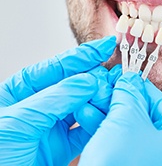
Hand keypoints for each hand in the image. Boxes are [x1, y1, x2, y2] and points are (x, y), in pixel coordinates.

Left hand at [0, 36, 115, 165]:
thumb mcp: (19, 120)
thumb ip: (55, 98)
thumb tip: (87, 82)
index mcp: (25, 88)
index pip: (59, 66)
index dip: (85, 54)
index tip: (105, 46)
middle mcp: (42, 103)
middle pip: (75, 83)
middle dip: (95, 77)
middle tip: (112, 75)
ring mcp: (53, 123)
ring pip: (84, 104)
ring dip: (99, 99)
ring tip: (112, 93)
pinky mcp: (62, 144)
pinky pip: (86, 129)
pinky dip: (97, 122)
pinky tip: (105, 115)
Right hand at [79, 72, 161, 165]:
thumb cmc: (122, 161)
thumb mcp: (127, 118)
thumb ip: (129, 93)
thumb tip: (129, 78)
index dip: (142, 87)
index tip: (127, 77)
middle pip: (143, 114)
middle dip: (119, 98)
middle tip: (107, 85)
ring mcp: (149, 159)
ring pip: (127, 126)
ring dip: (106, 110)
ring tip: (92, 96)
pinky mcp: (130, 163)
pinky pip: (118, 140)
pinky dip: (103, 126)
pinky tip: (87, 114)